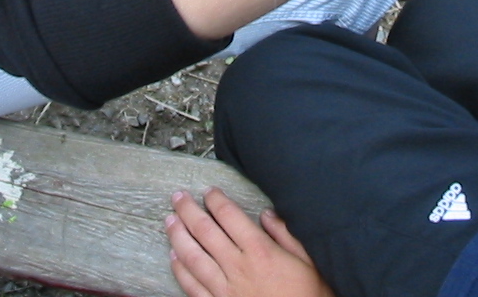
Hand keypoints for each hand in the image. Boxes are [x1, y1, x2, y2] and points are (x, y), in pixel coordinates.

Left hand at [165, 189, 335, 296]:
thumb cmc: (308, 296)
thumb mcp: (308, 261)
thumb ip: (285, 235)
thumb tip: (267, 215)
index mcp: (260, 251)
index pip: (230, 216)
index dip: (216, 200)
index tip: (208, 191)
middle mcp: (238, 267)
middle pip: (205, 231)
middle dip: (188, 211)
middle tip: (178, 197)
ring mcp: (225, 289)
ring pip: (193, 257)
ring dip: (178, 236)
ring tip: (169, 220)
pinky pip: (193, 287)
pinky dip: (180, 270)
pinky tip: (173, 257)